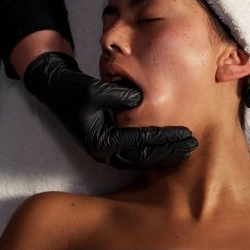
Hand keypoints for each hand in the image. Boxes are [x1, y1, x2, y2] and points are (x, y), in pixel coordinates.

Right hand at [23, 51, 198, 168]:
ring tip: (186, 149)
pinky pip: (136, 155)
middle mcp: (104, 152)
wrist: (56, 90)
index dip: (167, 138)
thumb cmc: (75, 89)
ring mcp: (106, 151)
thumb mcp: (96, 89)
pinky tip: (170, 148)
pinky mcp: (109, 147)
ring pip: (141, 160)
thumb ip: (120, 95)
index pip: (142, 142)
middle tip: (192, 145)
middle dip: (170, 151)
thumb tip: (142, 101)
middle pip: (144, 157)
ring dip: (164, 155)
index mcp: (101, 141)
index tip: (187, 133)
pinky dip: (153, 152)